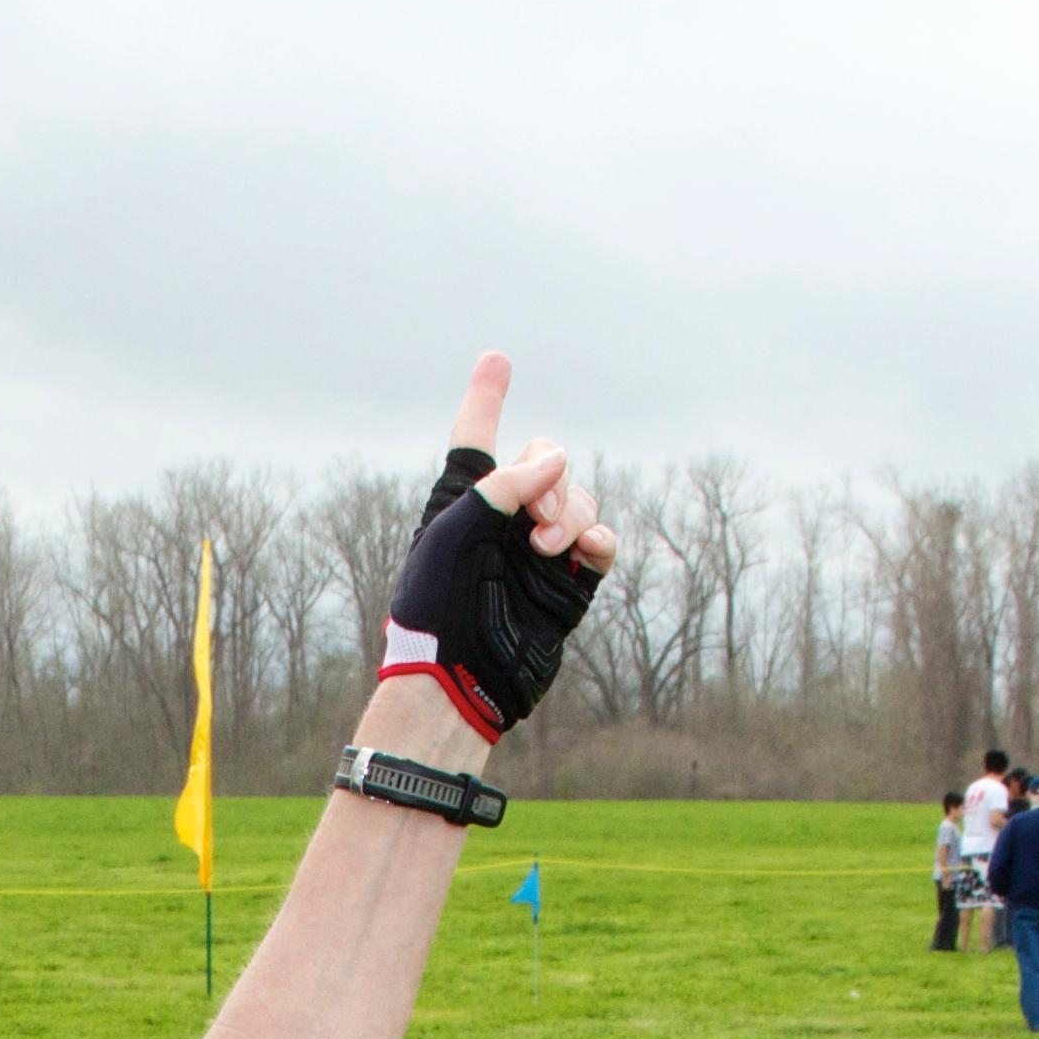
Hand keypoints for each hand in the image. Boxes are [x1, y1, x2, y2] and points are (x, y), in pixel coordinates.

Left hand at [372, 352, 620, 745]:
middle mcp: (504, 518)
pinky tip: (589, 553)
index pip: (475, 435)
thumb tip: (558, 459)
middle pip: (547, 461)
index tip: (497, 361)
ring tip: (550, 549)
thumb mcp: (455, 532)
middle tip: (538, 522)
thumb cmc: (438, 606)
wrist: (460, 678)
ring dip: (574, 514)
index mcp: (463, 499)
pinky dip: (600, 539)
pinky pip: (601, 542)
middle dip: (553, 479)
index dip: (486, 397)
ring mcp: (539, 550)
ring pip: (580, 500)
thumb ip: (504, 486)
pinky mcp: (567, 583)